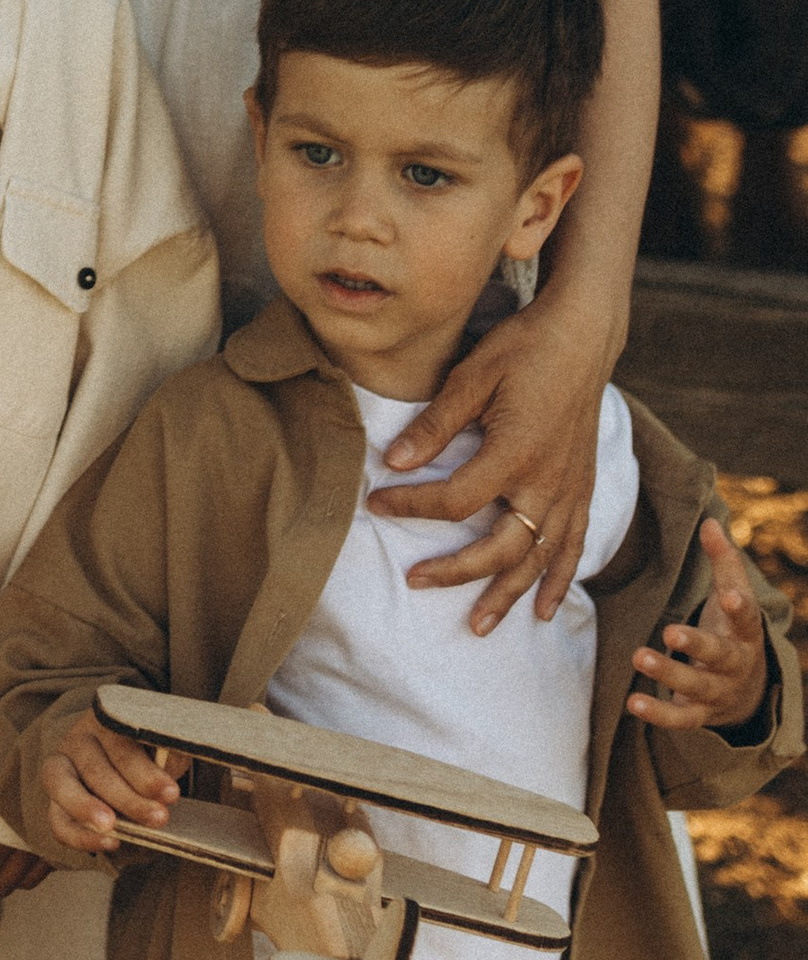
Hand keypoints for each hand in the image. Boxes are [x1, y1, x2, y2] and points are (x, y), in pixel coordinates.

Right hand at [40, 713, 187, 855]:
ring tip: (113, 832)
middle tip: (158, 818)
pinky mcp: (54, 801)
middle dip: (128, 798)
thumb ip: (166, 752)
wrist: (116, 760)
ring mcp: (60, 769)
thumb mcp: (159, 744)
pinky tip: (110, 844)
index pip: (121, 745)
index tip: (171, 793)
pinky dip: (79, 836)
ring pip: (62, 787)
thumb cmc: (145, 751)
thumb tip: (171, 766)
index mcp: (105, 720)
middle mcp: (77, 740)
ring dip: (88, 810)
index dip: (145, 771)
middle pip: (95, 769)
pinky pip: (57, 821)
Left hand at [370, 293, 611, 627]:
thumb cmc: (524, 348)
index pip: (454, 500)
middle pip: (499, 546)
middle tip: (415, 582)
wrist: (584, 334)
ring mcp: (570, 490)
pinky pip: (574, 547)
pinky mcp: (583, 488)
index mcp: (515, 453)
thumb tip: (392, 461)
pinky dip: (560, 580)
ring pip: (539, 559)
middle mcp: (546, 482)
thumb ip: (434, 424)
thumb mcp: (472, 376)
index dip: (411, 506)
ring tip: (479, 625)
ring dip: (509, 594)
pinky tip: (546, 610)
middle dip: (457, 571)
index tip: (376, 502)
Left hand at [628, 518, 772, 737]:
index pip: (747, 618)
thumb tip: (711, 521)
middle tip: (670, 632)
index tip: (730, 594)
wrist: (746, 690)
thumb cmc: (733, 630)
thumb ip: (723, 562)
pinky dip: (658, 714)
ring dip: (668, 674)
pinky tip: (633, 703)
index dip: (740, 607)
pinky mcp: (700, 714)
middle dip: (697, 645)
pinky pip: (681, 719)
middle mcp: (736, 665)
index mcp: (746, 633)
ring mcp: (718, 692)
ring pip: (697, 687)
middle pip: (720, 656)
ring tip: (638, 656)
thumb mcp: (735, 596)